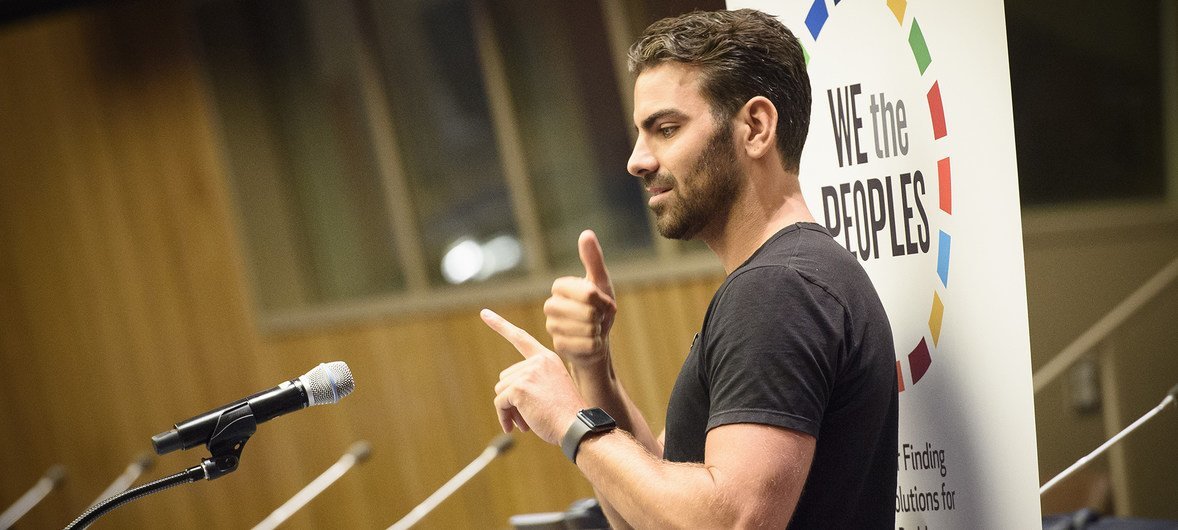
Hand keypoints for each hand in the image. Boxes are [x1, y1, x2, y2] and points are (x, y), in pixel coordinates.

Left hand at [482, 309, 585, 445]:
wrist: (576, 426)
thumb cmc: (567, 415)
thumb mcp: (553, 390)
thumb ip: (532, 382)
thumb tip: (504, 393)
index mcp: (547, 359)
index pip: (521, 338)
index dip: (500, 325)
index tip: (484, 313)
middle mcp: (538, 361)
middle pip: (506, 378)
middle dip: (512, 398)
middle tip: (528, 416)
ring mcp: (528, 373)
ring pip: (501, 391)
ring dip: (509, 409)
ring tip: (528, 422)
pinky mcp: (519, 387)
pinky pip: (500, 403)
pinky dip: (504, 417)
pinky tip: (516, 427)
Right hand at [544, 230, 616, 366]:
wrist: (596, 340)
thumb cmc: (599, 309)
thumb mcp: (600, 282)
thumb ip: (593, 259)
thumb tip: (586, 233)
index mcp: (560, 287)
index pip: (588, 293)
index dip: (601, 300)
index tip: (601, 302)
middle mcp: (550, 305)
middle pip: (588, 312)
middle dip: (601, 316)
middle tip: (599, 317)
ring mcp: (552, 327)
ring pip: (587, 329)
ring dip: (599, 330)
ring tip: (594, 329)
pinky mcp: (558, 346)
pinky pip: (587, 345)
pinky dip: (596, 344)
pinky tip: (591, 342)